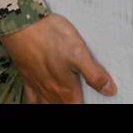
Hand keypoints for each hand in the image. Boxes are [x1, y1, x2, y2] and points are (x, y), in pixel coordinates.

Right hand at [0, 14, 115, 102]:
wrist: (21, 26)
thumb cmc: (52, 37)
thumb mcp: (80, 53)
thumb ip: (95, 75)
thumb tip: (110, 91)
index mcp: (66, 89)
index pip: (78, 107)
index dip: (87, 104)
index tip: (95, 100)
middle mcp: (51, 91)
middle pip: (64, 107)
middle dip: (73, 104)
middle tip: (81, 98)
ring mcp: (37, 85)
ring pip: (47, 105)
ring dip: (57, 104)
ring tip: (65, 100)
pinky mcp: (27, 76)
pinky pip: (31, 98)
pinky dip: (38, 103)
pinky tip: (41, 100)